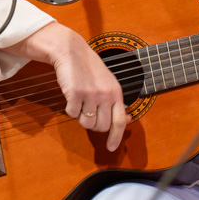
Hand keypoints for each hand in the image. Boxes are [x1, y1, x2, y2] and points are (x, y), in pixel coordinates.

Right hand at [2, 22, 129, 150]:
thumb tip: (128, 119)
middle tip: (88, 112)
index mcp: (117, 92)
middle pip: (101, 127)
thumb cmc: (90, 69)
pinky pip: (72, 114)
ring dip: (81, 117)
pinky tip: (72, 96)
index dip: (116, 137)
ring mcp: (91, 95)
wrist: (72, 51)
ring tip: (81, 102)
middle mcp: (106, 94)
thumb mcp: (109, 83)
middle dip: (94, 124)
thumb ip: (116, 101)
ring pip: (86, 123)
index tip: (111, 148)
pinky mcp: (75, 94)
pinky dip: (70, 109)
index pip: (120, 121)